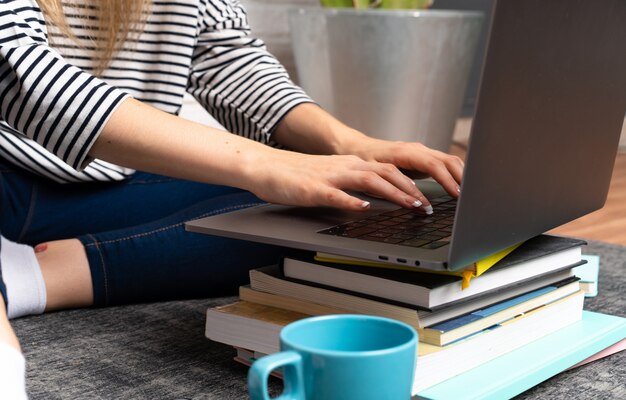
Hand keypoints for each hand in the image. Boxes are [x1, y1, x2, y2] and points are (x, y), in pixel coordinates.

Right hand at [246, 150, 425, 211]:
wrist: (265, 166)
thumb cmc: (297, 176)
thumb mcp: (331, 178)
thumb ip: (352, 186)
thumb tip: (373, 200)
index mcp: (350, 164)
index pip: (387, 170)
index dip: (409, 184)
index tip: (424, 200)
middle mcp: (344, 167)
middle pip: (385, 173)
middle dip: (409, 190)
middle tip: (426, 207)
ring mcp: (329, 177)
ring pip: (368, 180)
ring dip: (392, 193)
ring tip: (409, 206)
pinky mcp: (313, 188)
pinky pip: (336, 194)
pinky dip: (352, 201)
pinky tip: (364, 209)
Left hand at [347, 136, 463, 204]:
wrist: (360, 148)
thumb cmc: (366, 162)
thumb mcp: (374, 176)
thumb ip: (392, 186)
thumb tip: (412, 199)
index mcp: (406, 152)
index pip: (434, 165)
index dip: (447, 180)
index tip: (457, 194)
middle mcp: (417, 149)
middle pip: (448, 161)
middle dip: (461, 178)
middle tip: (470, 198)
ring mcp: (423, 152)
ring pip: (450, 161)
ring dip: (461, 176)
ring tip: (470, 194)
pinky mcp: (424, 157)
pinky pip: (445, 163)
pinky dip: (455, 174)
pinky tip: (460, 187)